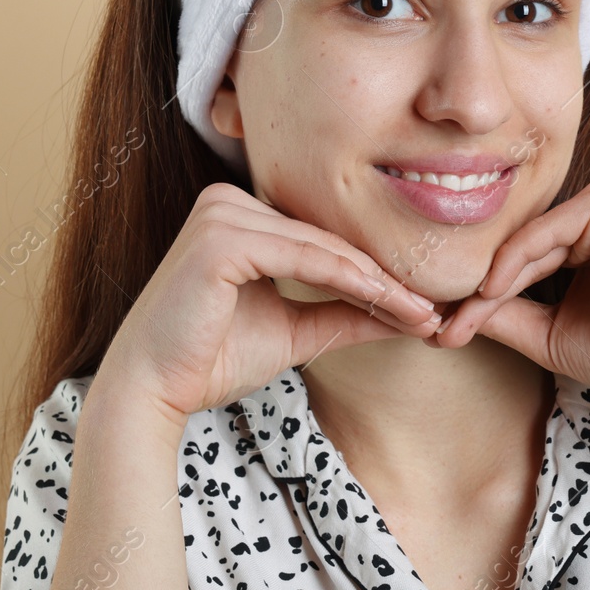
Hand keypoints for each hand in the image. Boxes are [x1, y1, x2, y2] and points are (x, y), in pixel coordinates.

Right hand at [95, 183, 441, 425]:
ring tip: (422, 313)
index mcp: (239, 214)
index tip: (427, 307)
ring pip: (323, 247)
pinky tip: (386, 300)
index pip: (323, 241)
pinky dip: (349, 280)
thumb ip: (346, 314)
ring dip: (377, 282)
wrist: (153, 389)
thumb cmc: (211, 359)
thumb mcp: (295, 331)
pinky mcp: (220, 237)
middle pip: (327, 240)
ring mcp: (220, 213)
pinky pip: (303, 257)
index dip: (378, 275)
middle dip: (386, 279)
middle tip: (436, 311)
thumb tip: (411, 315)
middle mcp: (227, 200)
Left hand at [428, 176, 589, 399]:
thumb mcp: (549, 333)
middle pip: (516, 248)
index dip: (479, 297)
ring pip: (523, 241)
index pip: (519, 258)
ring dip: (489, 284)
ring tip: (462, 323)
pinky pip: (542, 232)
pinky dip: (512, 263)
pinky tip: (490, 294)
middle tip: (442, 331)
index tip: (445, 334)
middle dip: (476, 293)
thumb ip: (503, 315)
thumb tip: (447, 313)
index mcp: (587, 235)